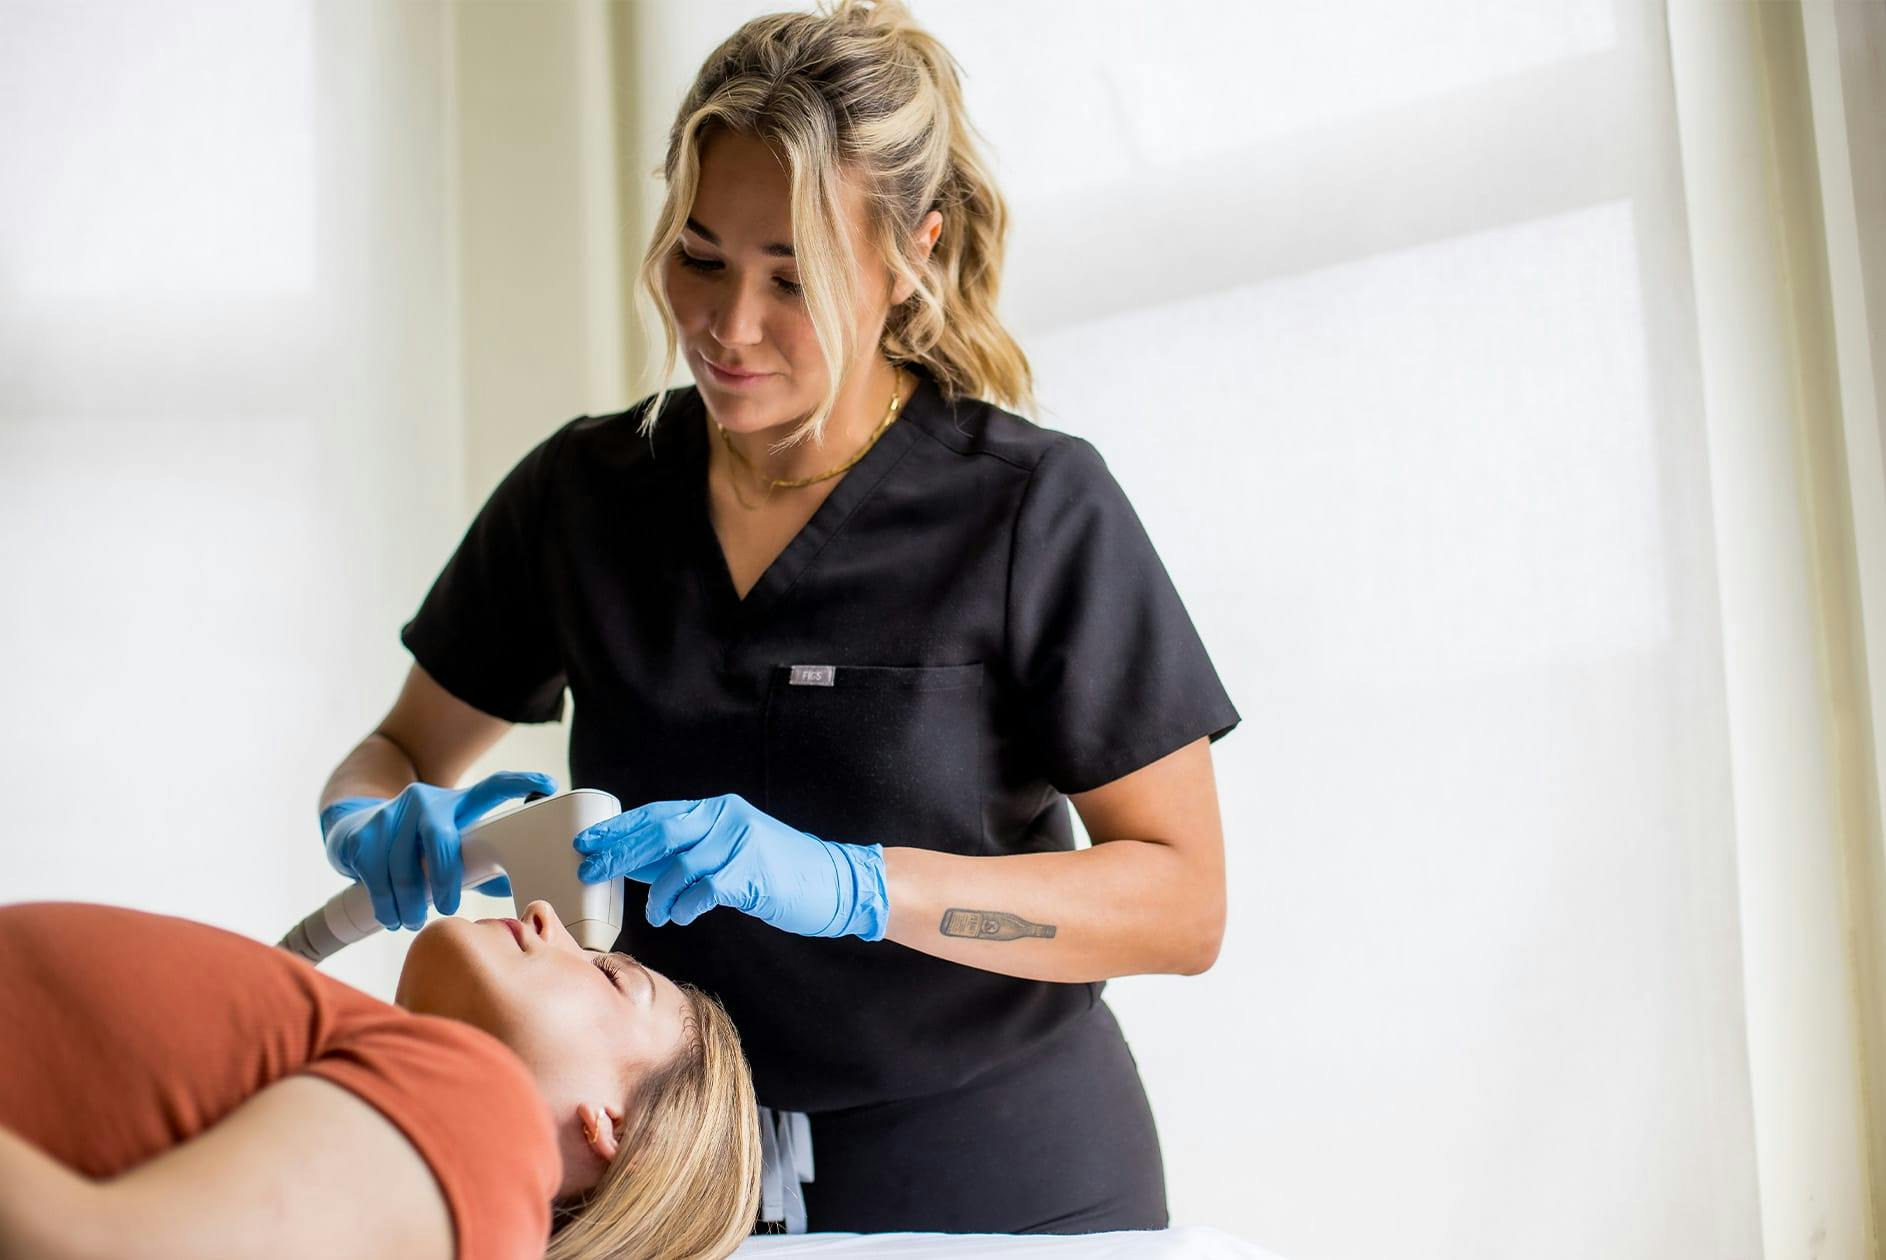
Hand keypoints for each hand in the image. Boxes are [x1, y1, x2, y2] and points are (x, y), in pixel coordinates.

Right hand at [320, 770, 557, 929]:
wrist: (357, 829)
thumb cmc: (419, 847)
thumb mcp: (451, 844)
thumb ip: (481, 865)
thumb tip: (515, 894)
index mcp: (457, 803)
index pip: (493, 788)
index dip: (520, 783)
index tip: (549, 784)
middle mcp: (426, 801)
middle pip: (438, 836)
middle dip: (444, 877)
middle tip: (449, 908)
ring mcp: (392, 814)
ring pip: (402, 864)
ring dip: (409, 901)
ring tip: (413, 922)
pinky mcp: (364, 832)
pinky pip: (374, 874)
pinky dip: (385, 903)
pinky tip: (392, 918)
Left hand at [571, 794, 888, 940]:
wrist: (834, 881)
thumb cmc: (778, 871)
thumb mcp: (731, 849)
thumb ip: (689, 851)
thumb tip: (635, 863)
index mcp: (718, 809)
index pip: (657, 813)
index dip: (619, 827)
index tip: (588, 841)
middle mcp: (727, 818)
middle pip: (659, 832)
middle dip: (619, 853)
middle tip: (591, 870)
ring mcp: (740, 844)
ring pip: (678, 865)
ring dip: (657, 894)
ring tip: (655, 913)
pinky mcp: (751, 873)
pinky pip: (703, 891)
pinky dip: (685, 906)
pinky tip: (681, 916)